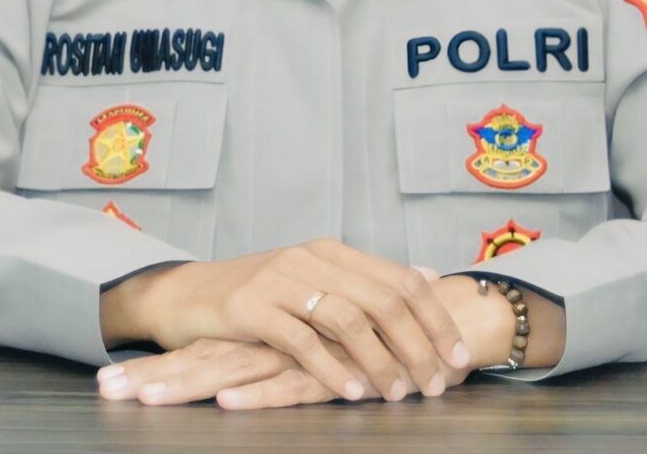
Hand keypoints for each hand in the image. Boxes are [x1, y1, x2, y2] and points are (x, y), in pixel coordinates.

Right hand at [99, 275, 510, 409]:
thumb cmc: (256, 296)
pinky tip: (351, 391)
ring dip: (380, 362)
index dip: (436, 318)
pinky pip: (301, 341)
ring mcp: (280, 281)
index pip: (401, 279)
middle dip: (417, 345)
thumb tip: (429, 275)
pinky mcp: (250, 308)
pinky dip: (331, 369)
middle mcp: (311, 259)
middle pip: (383, 300)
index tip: (460, 356)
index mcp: (333, 252)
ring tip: (397, 393)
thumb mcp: (314, 279)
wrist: (185, 295)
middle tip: (436, 383)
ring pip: (347, 320)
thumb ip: (367, 279)